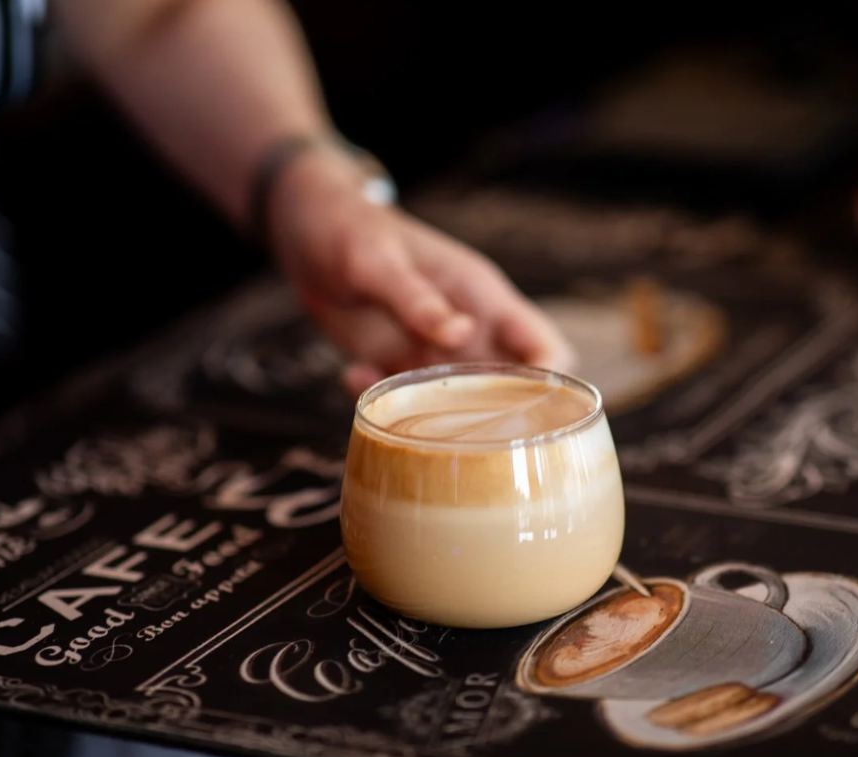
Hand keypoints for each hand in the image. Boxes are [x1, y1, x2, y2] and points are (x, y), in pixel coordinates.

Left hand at [266, 146, 575, 396]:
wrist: (306, 224)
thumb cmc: (348, 228)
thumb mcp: (378, 261)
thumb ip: (417, 299)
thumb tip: (462, 334)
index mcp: (481, 298)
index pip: (544, 346)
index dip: (552, 383)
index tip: (531, 414)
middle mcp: (467, 331)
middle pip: (510, 390)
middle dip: (494, 419)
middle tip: (455, 432)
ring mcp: (432, 351)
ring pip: (458, 405)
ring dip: (434, 418)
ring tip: (396, 409)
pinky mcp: (395, 362)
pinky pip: (403, 399)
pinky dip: (383, 402)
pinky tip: (352, 373)